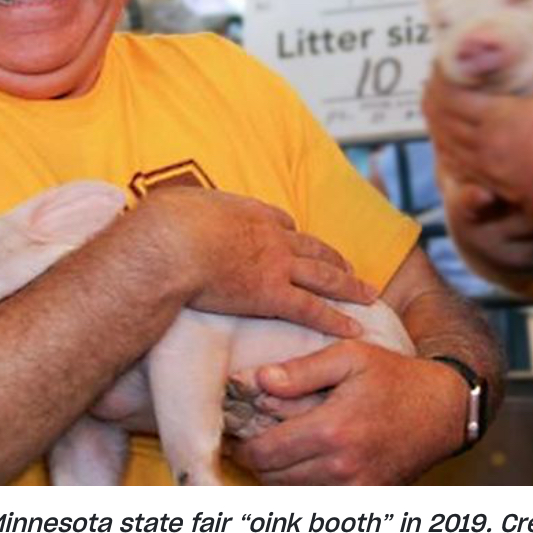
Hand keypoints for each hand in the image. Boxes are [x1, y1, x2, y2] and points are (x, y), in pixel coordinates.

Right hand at [137, 187, 375, 337]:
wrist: (171, 243)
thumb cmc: (165, 225)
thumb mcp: (178, 204)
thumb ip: (185, 210)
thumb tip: (173, 212)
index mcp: (248, 212)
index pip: (281, 221)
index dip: (291, 232)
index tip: (297, 237)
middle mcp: (271, 236)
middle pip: (312, 246)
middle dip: (333, 258)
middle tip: (350, 267)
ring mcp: (276, 265)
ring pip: (323, 275)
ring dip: (349, 285)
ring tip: (367, 294)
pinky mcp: (272, 295)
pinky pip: (312, 309)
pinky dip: (335, 319)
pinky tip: (352, 327)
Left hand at [228, 341, 463, 483]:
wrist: (442, 409)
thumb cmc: (394, 376)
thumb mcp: (349, 355)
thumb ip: (302, 369)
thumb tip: (258, 380)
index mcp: (333, 430)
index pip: (265, 453)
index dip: (241, 446)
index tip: (233, 433)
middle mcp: (343, 467)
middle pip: (273, 478)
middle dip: (255, 460)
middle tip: (247, 440)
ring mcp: (357, 488)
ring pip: (292, 494)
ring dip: (276, 476)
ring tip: (274, 449)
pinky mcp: (368, 498)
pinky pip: (320, 502)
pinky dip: (303, 487)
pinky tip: (302, 464)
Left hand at [424, 37, 532, 227]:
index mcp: (501, 118)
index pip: (452, 96)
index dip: (441, 79)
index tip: (441, 65)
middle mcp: (487, 145)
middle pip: (442, 121)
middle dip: (432, 99)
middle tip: (433, 83)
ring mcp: (492, 170)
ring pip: (448, 147)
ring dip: (437, 127)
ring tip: (436, 111)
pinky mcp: (501, 189)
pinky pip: (463, 171)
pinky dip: (451, 155)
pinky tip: (452, 148)